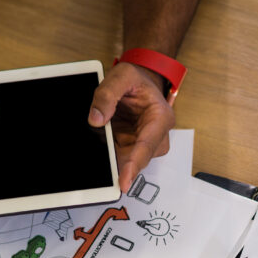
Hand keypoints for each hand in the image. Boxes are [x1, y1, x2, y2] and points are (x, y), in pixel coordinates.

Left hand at [89, 62, 174, 192]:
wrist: (139, 82)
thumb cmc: (136, 79)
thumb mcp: (121, 76)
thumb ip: (107, 95)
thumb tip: (96, 119)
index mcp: (160, 118)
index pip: (146, 147)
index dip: (134, 166)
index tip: (123, 182)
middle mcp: (156, 135)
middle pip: (137, 159)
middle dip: (118, 164)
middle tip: (99, 166)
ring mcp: (144, 144)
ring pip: (126, 161)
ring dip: (112, 158)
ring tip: (99, 145)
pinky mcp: (132, 147)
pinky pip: (119, 157)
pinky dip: (109, 155)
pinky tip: (100, 149)